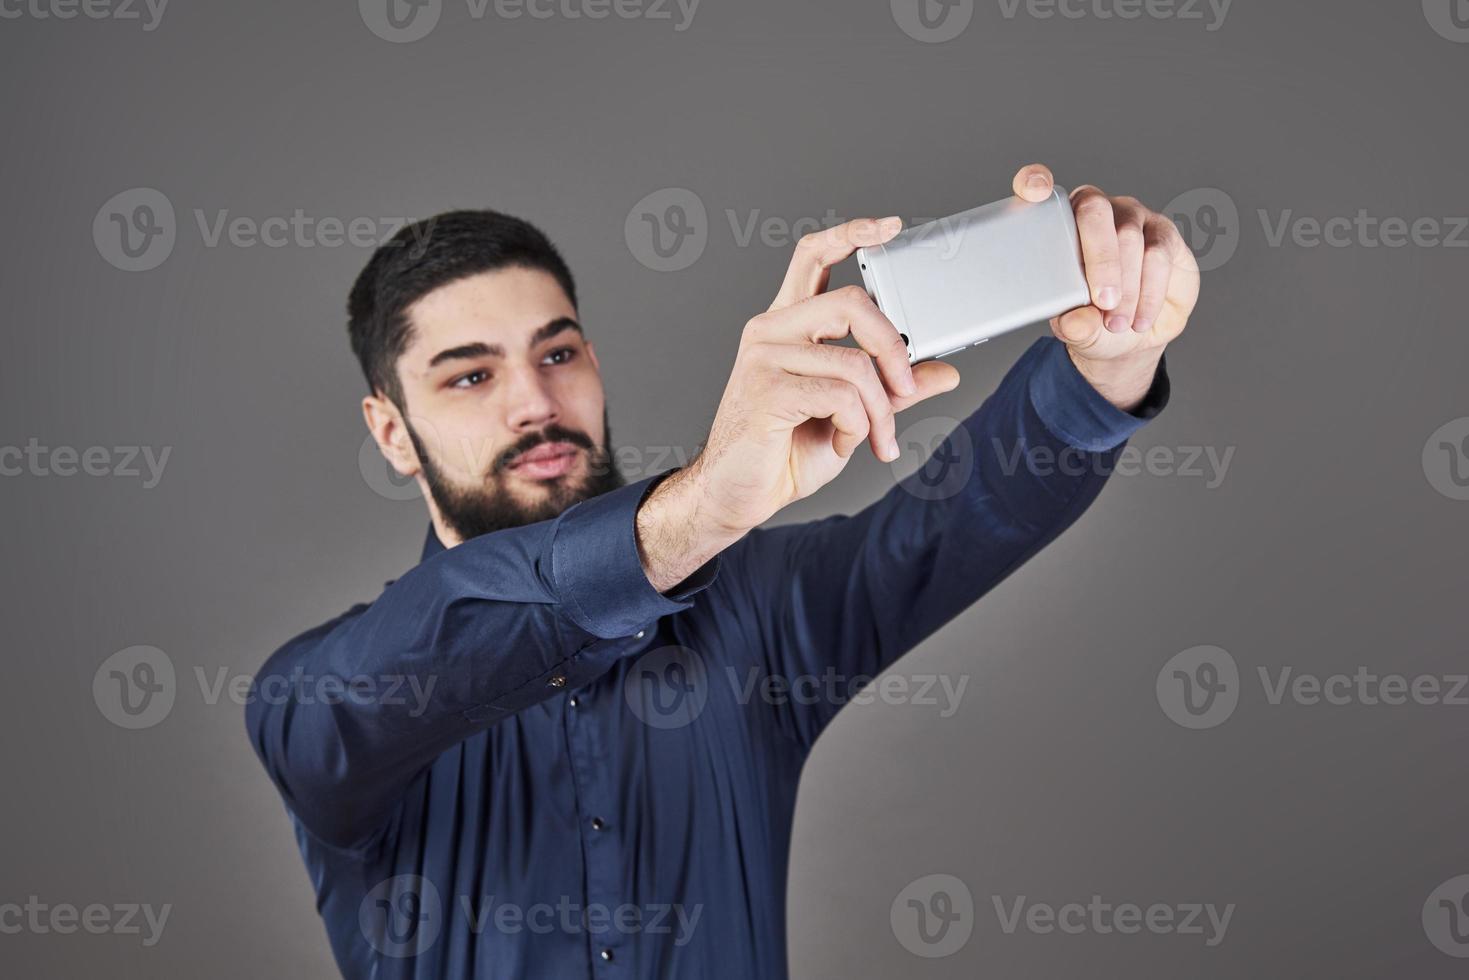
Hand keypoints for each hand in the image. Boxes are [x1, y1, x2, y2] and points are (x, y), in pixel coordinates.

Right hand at [636, 219, 959, 589]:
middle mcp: (771, 331)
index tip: (889, 227)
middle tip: (908, 388)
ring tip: (877, 440)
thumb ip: (891, 388)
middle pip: (850, 302)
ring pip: (854, 363)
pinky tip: (846, 445)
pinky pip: (841, 396)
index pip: (812, 256)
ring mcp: (764, 358)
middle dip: (893, 347)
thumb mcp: (851, 415)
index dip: (851, 233)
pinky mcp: (767, 390)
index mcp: (786, 325)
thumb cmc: (782, 453)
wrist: (736, 496)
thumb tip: (944, 371)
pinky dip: (859, 427)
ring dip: (881, 411)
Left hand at [1012, 164, 1200, 411]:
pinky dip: (1149, 292)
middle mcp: (1095, 211)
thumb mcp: (1077, 330)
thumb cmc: (1095, 321)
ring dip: (1128, 287)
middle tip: (1103, 301)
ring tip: (1117, 324)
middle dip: (1100, 259)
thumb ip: (1073, 325)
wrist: (1136, 333)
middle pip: (1095, 212)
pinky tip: (1139, 319)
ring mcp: (1131, 217)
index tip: (1033, 191)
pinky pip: (1159, 254)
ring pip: (1130, 237)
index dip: (1035, 182)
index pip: (1039, 188)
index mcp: (1058, 224)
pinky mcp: (1164, 232)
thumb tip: (1073, 322)